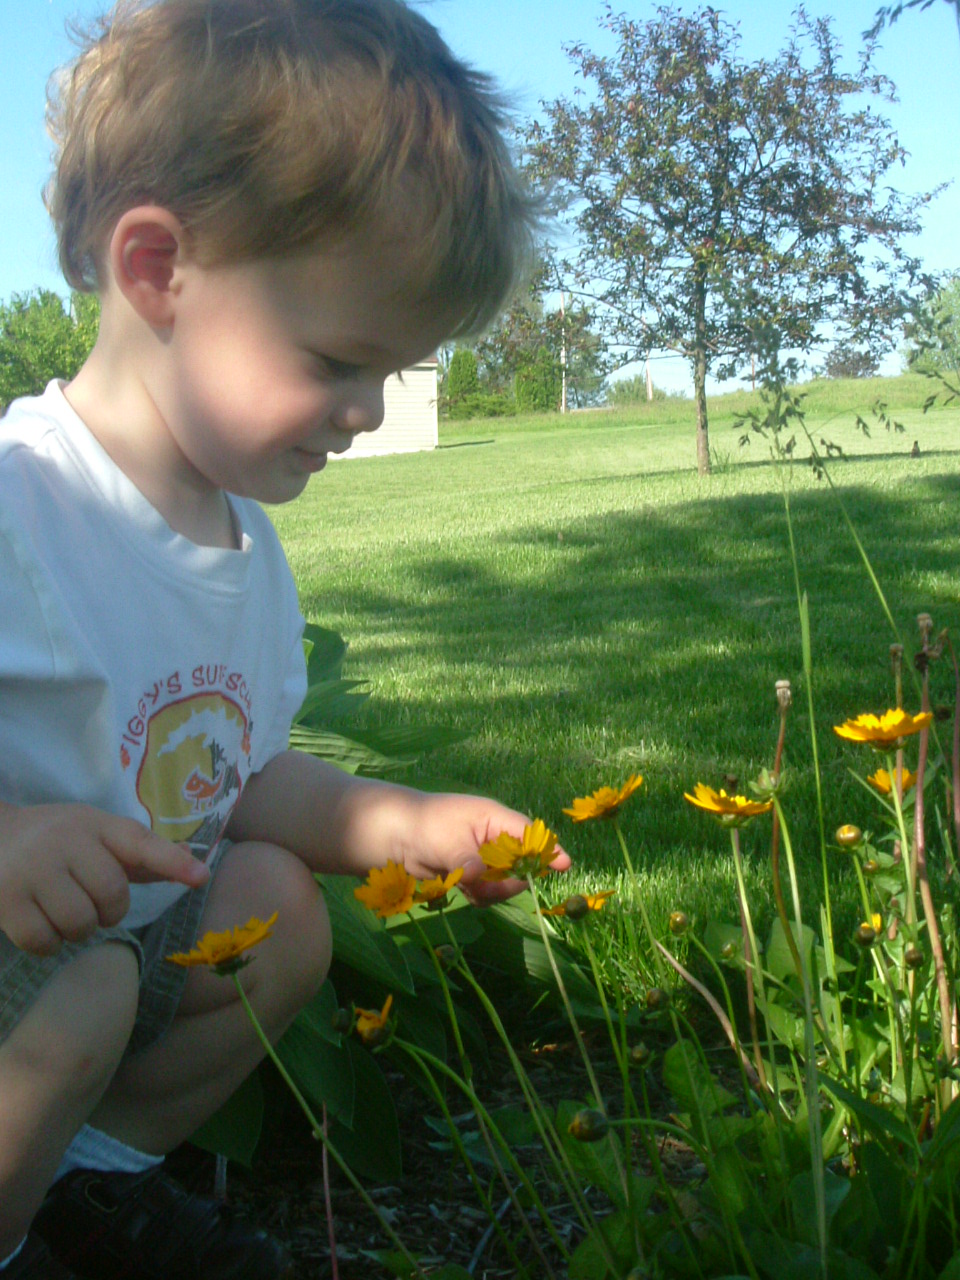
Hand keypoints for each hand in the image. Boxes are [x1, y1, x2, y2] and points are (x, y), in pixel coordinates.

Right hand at [0, 802, 209, 955]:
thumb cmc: (55, 840)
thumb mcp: (96, 835)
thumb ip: (141, 854)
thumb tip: (192, 861)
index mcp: (95, 824)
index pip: (139, 842)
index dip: (172, 861)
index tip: (201, 877)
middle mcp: (65, 841)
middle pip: (112, 895)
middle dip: (109, 911)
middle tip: (90, 901)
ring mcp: (33, 869)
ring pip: (80, 923)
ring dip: (78, 930)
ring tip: (63, 910)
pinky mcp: (6, 899)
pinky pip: (44, 941)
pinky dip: (49, 944)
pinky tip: (42, 924)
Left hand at [393, 791, 570, 905]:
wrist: (393, 835)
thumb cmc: (424, 824)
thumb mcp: (448, 840)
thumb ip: (468, 860)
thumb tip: (480, 876)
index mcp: (494, 819)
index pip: (529, 834)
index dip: (547, 850)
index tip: (564, 865)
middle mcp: (493, 840)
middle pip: (520, 865)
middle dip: (511, 879)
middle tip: (487, 884)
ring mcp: (482, 859)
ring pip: (503, 883)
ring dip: (492, 891)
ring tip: (467, 886)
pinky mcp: (471, 876)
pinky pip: (486, 893)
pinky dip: (478, 896)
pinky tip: (461, 890)